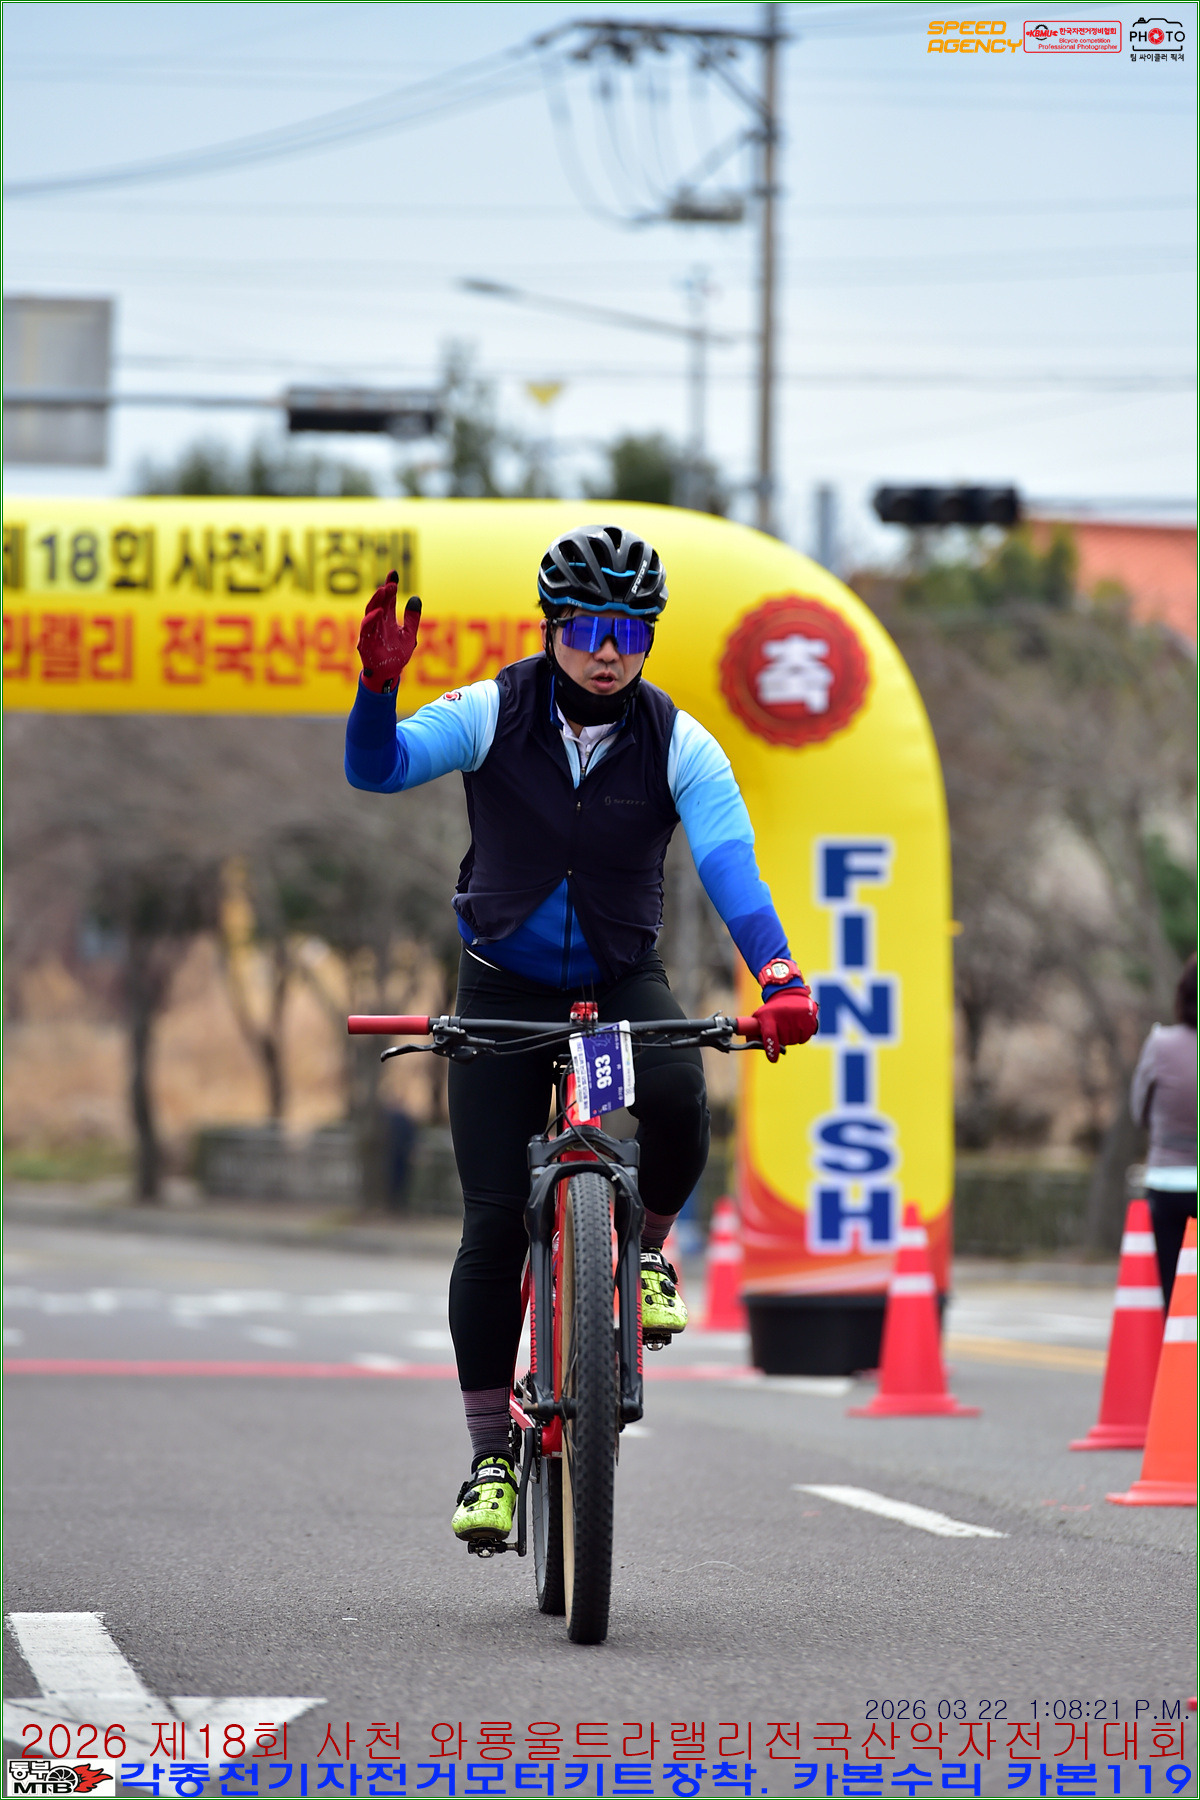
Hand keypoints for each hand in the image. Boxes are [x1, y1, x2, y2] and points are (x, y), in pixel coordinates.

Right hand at [357, 571, 421, 693]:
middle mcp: (377, 622)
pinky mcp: (364, 642)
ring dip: (376, 601)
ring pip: (370, 612)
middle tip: (391, 584)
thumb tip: (416, 598)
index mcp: (388, 619)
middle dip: (384, 592)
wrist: (390, 674)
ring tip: (384, 591)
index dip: (390, 586)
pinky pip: (366, 629)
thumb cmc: (397, 654)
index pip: (388, 599)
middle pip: (379, 603)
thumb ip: (412, 618)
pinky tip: (379, 612)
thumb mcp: (410, 634)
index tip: (394, 573)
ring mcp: (370, 631)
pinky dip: (371, 619)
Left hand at [752, 985, 818, 1061]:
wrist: (789, 994)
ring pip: (794, 1041)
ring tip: (788, 1026)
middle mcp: (784, 1017)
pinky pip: (804, 1038)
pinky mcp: (809, 1020)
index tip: (773, 1059)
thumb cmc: (772, 1010)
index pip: (770, 1036)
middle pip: (783, 1041)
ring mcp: (798, 1018)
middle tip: (780, 1030)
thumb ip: (752, 1032)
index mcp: (769, 1017)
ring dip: (791, 1038)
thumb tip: (750, 1045)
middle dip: (781, 1040)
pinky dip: (801, 1036)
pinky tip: (797, 1026)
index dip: (771, 1049)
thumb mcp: (759, 1016)